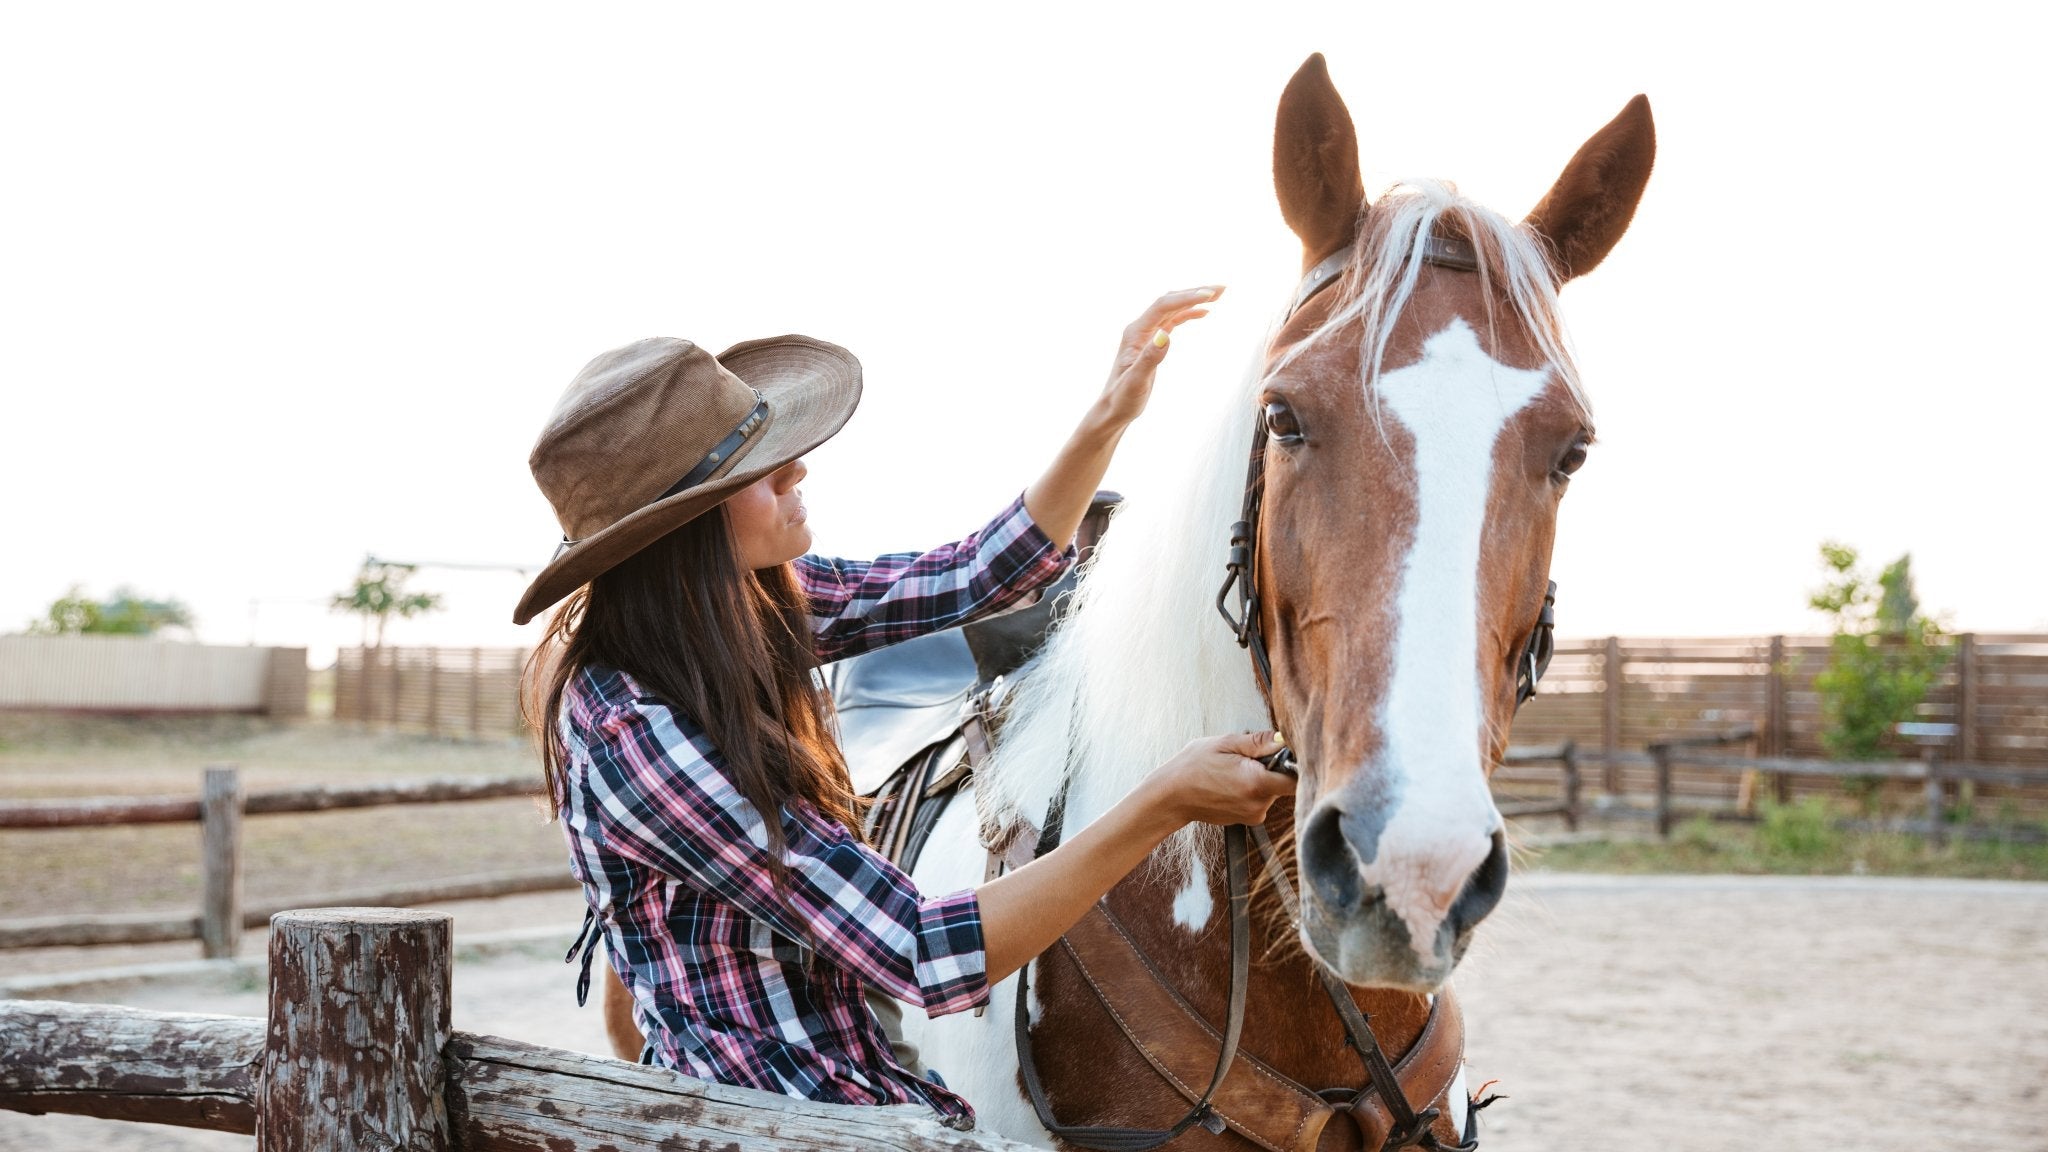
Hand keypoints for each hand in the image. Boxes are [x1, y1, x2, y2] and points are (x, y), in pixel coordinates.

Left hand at [1096, 286, 1223, 428]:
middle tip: (1222, 289)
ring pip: (1172, 309)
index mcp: (1135, 333)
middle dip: (1194, 292)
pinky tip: (1204, 313)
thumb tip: (1166, 334)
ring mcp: (1146, 334)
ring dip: (1194, 299)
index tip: (1210, 295)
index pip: (1163, 307)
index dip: (1187, 298)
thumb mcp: (1136, 381)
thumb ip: (1150, 358)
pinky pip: (1172, 320)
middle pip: (1169, 301)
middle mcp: (1140, 328)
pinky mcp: (1153, 342)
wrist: (1114, 408)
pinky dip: (1188, 313)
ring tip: (1219, 295)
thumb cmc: (1123, 398)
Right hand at [1143, 731, 1292, 828]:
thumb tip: (1284, 739)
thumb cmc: (1193, 767)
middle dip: (1272, 767)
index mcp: (1256, 783)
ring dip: (1261, 778)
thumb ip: (1259, 742)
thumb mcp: (1225, 743)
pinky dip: (1252, 789)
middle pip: (1284, 783)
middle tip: (1247, 757)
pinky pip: (1261, 799)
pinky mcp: (1248, 819)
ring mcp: (1253, 814)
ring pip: (1272, 791)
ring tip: (1234, 770)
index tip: (1283, 752)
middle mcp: (1258, 804)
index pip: (1296, 778)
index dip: (1295, 763)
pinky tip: (1231, 782)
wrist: (1172, 795)